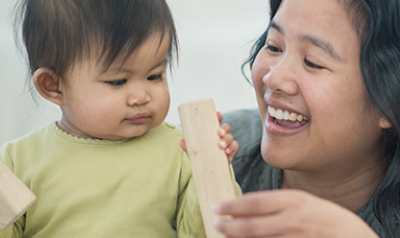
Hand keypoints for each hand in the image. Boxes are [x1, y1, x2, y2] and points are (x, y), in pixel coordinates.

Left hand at [179, 111, 238, 163]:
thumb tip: (181, 141)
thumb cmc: (201, 157)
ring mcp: (227, 144)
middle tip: (219, 132)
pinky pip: (234, 147)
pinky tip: (227, 152)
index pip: (216, 122)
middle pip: (226, 128)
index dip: (218, 116)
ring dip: (227, 139)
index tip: (218, 114)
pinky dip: (232, 148)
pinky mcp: (231, 153)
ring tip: (221, 145)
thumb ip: (188, 147)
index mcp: (212, 133)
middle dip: (224, 128)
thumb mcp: (193, 151)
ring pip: (231, 137)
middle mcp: (221, 136)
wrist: (208, 171)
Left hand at [213, 189, 378, 237]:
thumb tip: (246, 204)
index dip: (232, 206)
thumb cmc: (323, 215)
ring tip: (224, 236)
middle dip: (229, 226)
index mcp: (292, 200)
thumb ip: (276, 202)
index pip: (254, 202)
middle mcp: (292, 219)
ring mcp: (294, 237)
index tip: (217, 207)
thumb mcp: (301, 200)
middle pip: (251, 225)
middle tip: (215, 224)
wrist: (351, 236)